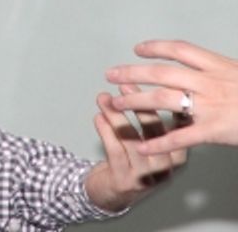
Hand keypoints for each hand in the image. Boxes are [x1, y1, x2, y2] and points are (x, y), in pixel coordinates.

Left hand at [83, 88, 184, 211]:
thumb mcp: (150, 144)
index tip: (155, 83)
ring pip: (131, 139)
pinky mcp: (125, 180)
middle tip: (126, 85)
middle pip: (155, 131)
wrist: (113, 194)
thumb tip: (146, 87)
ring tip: (104, 98)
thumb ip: (153, 123)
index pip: (178, 127)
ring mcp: (146, 175)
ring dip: (116, 115)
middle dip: (139, 105)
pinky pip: (115, 151)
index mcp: (177, 155)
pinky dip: (105, 131)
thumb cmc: (132, 162)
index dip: (167, 105)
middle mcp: (165, 167)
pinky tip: (98, 117)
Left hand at [106, 39, 237, 153]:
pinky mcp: (215, 130)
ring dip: (136, 99)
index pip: (179, 49)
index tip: (137, 49)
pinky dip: (159, 142)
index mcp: (218, 65)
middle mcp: (210, 82)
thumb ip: (220, 71)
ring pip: (163, 99)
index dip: (156, 47)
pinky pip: (181, 136)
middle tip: (110, 73)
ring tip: (116, 102)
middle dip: (133, 72)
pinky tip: (142, 146)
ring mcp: (211, 105)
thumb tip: (202, 66)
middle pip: (161, 72)